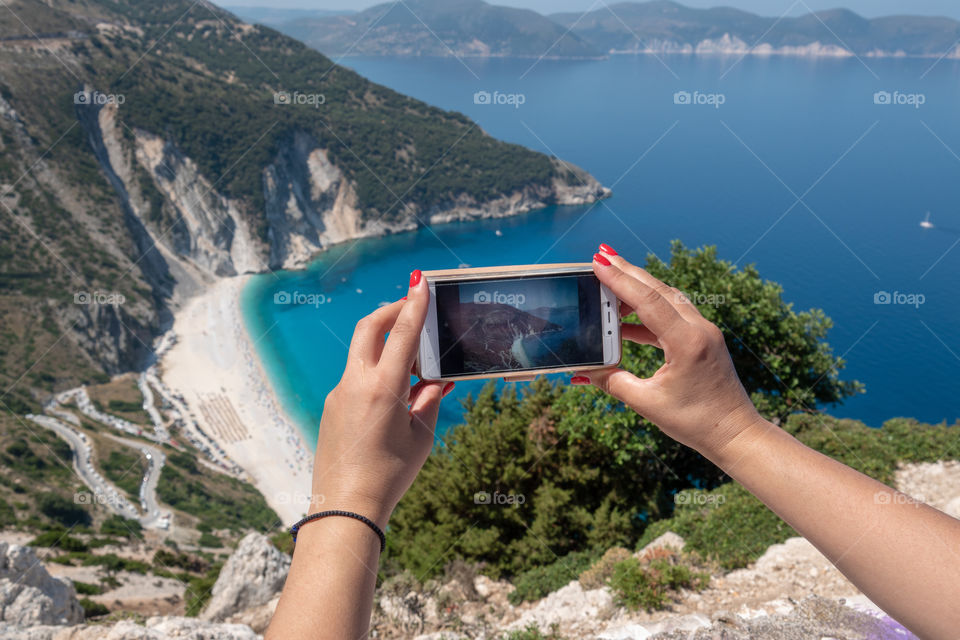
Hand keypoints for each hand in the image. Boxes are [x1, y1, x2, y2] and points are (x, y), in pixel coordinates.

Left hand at [310, 270, 452, 527]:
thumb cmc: (389, 475)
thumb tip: (436, 381)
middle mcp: (355, 383)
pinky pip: (355, 377)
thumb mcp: (420, 437)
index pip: (401, 334)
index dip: (414, 305)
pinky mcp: (332, 407)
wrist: (345, 506)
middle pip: (369, 328)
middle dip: (390, 310)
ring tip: (413, 358)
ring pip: (361, 353)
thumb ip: (428, 401)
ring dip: (384, 343)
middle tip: (410, 304)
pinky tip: (394, 390)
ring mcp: (339, 394)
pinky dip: (375, 370)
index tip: (421, 284)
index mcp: (382, 388)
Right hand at [573, 246, 764, 459]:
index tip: (597, 261)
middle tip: (600, 256)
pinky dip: (646, 312)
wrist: (735, 434)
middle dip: (627, 272)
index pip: (648, 300)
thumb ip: (612, 382)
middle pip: (658, 290)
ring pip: (666, 298)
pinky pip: (671, 315)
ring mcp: (703, 332)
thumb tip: (583, 370)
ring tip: (607, 283)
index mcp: (687, 342)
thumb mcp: (647, 404)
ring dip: (637, 289)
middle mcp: (699, 330)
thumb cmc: (695, 423)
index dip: (619, 280)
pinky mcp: (702, 339)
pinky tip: (624, 321)